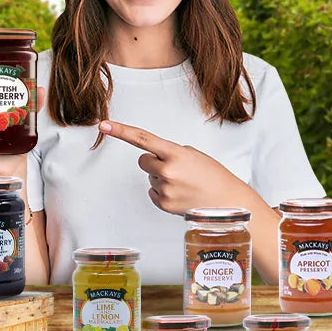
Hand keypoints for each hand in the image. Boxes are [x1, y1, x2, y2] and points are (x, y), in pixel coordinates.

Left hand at [98, 119, 249, 215]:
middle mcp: (167, 171)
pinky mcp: (163, 204)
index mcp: (175, 153)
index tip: (104, 126)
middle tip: (175, 168)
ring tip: (184, 183)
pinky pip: (152, 192)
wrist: (227, 201)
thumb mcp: (193, 155)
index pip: (142, 139)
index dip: (121, 131)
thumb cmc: (213, 176)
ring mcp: (164, 189)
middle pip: (142, 161)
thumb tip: (153, 159)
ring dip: (162, 178)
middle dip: (153, 162)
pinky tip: (180, 193)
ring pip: (150, 177)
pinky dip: (163, 191)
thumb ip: (170, 152)